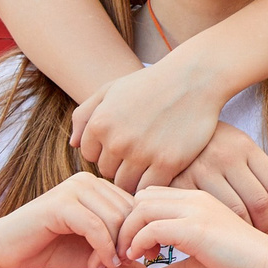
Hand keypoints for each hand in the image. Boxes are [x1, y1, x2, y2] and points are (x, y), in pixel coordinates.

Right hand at [0, 171, 140, 267]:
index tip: (134, 262)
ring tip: (102, 267)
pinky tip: (97, 266)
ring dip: (114, 250)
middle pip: (130, 214)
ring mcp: (74, 188)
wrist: (9, 251)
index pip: (138, 208)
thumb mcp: (97, 259)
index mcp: (101, 187)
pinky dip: (102, 249)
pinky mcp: (61, 203)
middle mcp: (89, 181)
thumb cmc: (53, 250)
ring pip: (116, 220)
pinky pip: (95, 227)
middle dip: (128, 246)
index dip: (141, 237)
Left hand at [70, 55, 226, 191]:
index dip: (106, 151)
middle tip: (139, 153)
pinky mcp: (168, 162)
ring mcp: (143, 153)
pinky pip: (150, 188)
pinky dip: (153, 183)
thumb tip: (74, 145)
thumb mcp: (110, 90)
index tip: (123, 144)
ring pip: (126, 184)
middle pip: (107, 172)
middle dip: (120, 165)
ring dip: (135, 177)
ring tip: (149, 164)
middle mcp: (117, 141)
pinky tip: (162, 170)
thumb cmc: (150, 84)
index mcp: (100, 123)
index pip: (91, 156)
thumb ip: (85, 115)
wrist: (193, 79)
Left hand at [116, 187, 267, 267]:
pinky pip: (152, 227)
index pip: (150, 196)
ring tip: (132, 257)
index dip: (135, 221)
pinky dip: (138, 243)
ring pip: (141, 208)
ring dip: (128, 234)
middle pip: (140, 197)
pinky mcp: (196, 228)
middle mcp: (194, 199)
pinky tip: (144, 259)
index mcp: (197, 202)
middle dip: (125, 225)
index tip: (138, 250)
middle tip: (130, 254)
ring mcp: (196, 210)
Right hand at [171, 121, 267, 234]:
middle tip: (267, 236)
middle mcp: (224, 156)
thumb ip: (252, 168)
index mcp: (242, 145)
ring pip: (236, 211)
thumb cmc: (204, 144)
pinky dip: (218, 228)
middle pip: (259, 202)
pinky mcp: (179, 183)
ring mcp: (201, 169)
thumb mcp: (231, 144)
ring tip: (247, 238)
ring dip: (247, 230)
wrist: (164, 129)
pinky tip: (221, 234)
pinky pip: (207, 213)